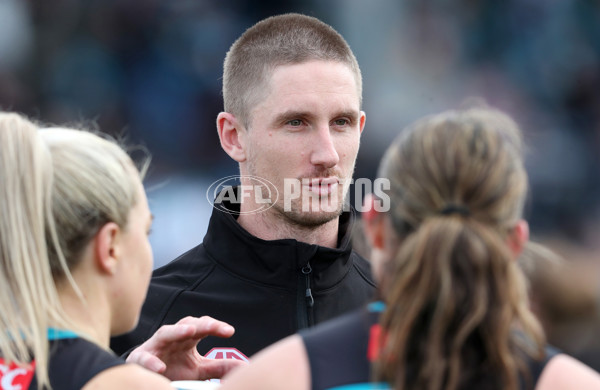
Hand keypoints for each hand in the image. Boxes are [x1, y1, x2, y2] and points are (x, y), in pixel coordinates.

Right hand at [126, 316, 246, 379]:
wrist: (147, 378)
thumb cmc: (173, 368)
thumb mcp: (198, 370)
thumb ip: (218, 367)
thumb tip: (242, 365)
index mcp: (187, 338)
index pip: (203, 326)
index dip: (216, 326)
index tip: (230, 332)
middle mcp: (173, 337)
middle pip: (187, 324)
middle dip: (201, 324)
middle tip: (214, 327)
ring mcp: (156, 346)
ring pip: (165, 333)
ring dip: (177, 331)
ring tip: (190, 331)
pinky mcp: (140, 358)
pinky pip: (144, 358)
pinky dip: (151, 361)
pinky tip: (160, 367)